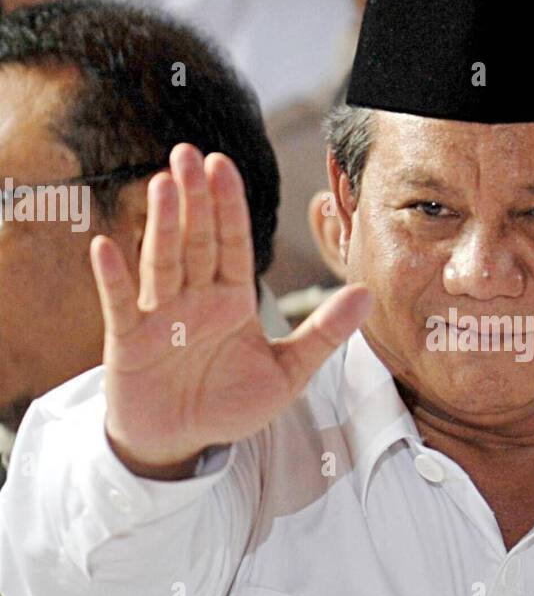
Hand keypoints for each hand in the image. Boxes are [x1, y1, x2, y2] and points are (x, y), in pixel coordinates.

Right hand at [91, 144, 371, 478]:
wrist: (182, 442)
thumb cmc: (230, 404)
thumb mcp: (287, 373)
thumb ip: (323, 333)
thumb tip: (366, 295)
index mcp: (232, 299)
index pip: (233, 244)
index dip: (229, 206)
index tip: (223, 165)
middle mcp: (195, 299)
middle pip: (196, 242)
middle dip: (194, 199)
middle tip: (188, 153)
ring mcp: (159, 316)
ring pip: (162, 263)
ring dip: (162, 225)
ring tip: (162, 184)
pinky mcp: (128, 342)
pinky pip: (120, 305)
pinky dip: (114, 278)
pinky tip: (106, 246)